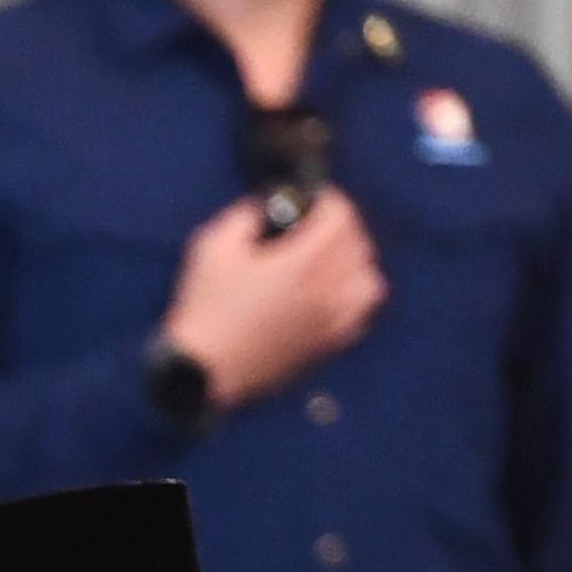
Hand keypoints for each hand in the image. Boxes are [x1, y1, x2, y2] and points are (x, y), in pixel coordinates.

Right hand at [160, 186, 384, 407]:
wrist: (203, 370)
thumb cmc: (205, 308)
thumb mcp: (211, 248)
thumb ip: (245, 217)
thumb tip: (267, 208)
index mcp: (303, 261)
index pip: (341, 217)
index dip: (328, 200)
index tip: (310, 201)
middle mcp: (328, 288)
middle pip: (358, 243)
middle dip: (340, 226)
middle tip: (314, 225)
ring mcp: (333, 319)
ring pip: (369, 277)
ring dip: (354, 261)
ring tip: (331, 260)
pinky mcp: (329, 342)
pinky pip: (362, 312)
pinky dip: (355, 295)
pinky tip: (334, 294)